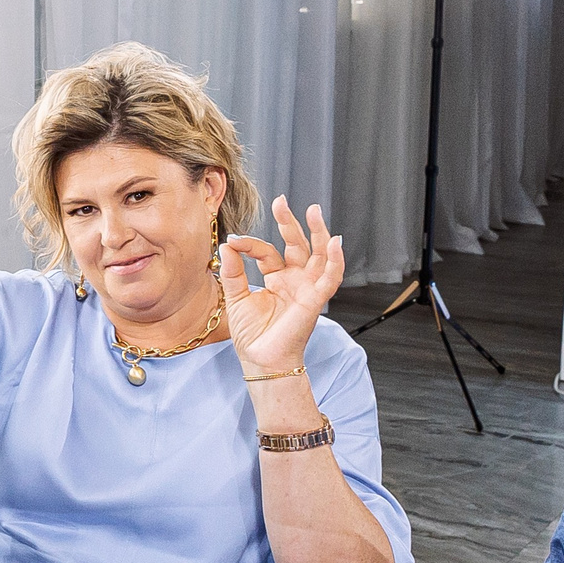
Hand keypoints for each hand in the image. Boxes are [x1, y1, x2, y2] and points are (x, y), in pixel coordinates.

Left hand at [221, 197, 344, 374]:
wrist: (261, 360)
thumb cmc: (252, 335)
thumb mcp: (236, 297)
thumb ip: (233, 271)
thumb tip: (228, 244)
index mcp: (277, 279)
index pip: (268, 252)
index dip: (251, 244)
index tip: (233, 241)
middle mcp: (295, 280)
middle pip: (298, 245)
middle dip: (291, 223)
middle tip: (283, 201)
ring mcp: (307, 289)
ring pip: (319, 255)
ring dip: (319, 233)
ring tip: (315, 211)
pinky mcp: (315, 300)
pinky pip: (331, 278)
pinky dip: (336, 260)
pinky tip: (335, 242)